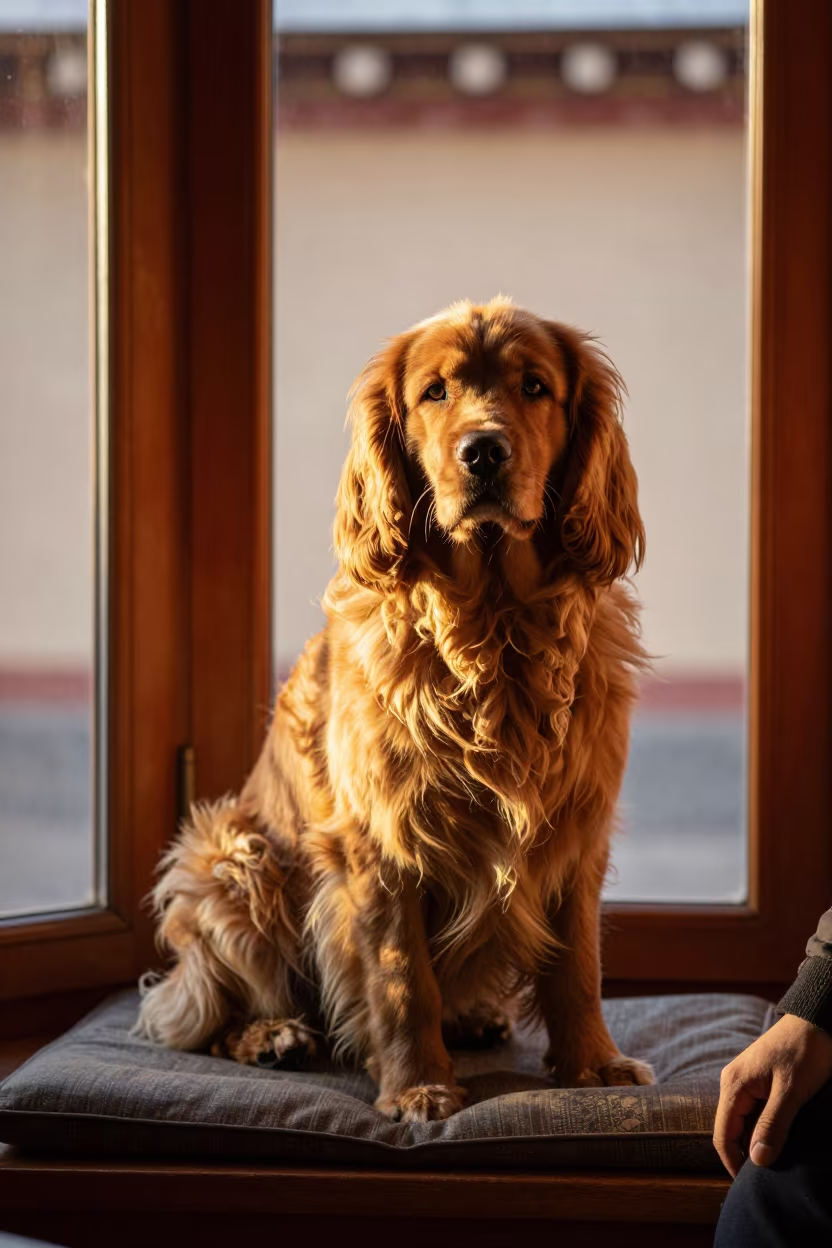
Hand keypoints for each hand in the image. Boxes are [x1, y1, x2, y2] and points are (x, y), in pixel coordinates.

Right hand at [713, 1013, 831, 1176]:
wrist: (817, 1020)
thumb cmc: (804, 1051)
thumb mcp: (791, 1091)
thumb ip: (773, 1125)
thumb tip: (757, 1160)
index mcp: (733, 1084)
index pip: (722, 1134)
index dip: (733, 1163)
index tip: (749, 1185)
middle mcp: (733, 1083)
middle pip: (731, 1130)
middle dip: (746, 1154)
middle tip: (769, 1175)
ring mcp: (746, 1082)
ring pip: (745, 1123)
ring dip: (758, 1141)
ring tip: (777, 1159)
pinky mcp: (759, 1082)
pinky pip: (755, 1113)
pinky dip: (766, 1128)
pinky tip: (782, 1137)